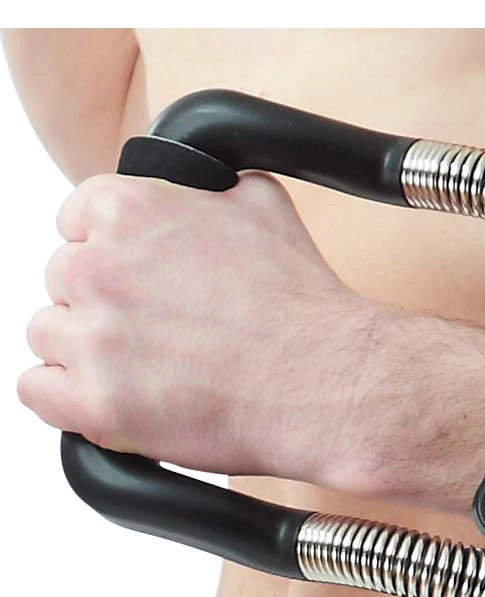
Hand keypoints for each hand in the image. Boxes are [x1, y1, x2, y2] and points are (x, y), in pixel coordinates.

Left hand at [18, 171, 380, 480]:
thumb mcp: (265, 206)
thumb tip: (202, 184)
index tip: (135, 281)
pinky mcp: (95, 404)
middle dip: (103, 304)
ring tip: (146, 369)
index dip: (110, 255)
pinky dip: (68, 398)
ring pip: (49, 336)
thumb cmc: (301, 307)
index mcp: (129, 211)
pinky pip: (38, 392)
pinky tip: (115, 397)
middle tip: (154, 330)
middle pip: (62, 281)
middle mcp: (98, 268)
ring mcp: (92, 339)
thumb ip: (209, 188)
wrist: (326, 380)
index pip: (75, 222)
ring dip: (87, 352)